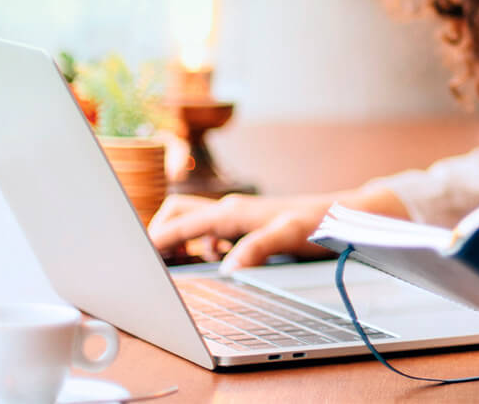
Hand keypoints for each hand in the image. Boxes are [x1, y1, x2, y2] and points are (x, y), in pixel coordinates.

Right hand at [147, 193, 333, 270]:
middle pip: (177, 213)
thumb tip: (228, 268)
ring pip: (192, 222)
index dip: (154, 240)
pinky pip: (209, 232)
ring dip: (178, 239)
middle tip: (151, 261)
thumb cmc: (319, 222)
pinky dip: (199, 245)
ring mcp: (237, 217)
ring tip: (174, 263)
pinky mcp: (246, 226)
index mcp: (232, 212)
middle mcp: (230, 210)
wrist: (344, 215)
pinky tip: (212, 261)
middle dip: (159, 233)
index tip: (133, 256)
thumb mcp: (289, 235)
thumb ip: (258, 248)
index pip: (180, 223)